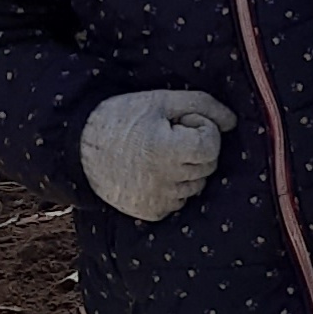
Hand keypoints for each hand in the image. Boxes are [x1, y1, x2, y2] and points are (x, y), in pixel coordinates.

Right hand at [80, 88, 234, 222]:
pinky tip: (152, 173)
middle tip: (168, 136)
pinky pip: (181, 201)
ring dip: (187, 169)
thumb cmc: (122, 118)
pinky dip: (174, 187)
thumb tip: (233, 122)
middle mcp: (165, 180)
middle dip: (197, 148)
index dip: (201, 128)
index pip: (212, 144)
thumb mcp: (161, 101)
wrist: (79, 148)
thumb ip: (202, 106)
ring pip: (197, 185)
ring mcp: (159, 200)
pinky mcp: (153, 213)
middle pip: (209, 165)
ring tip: (157, 154)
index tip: (180, 122)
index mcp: (167, 151)